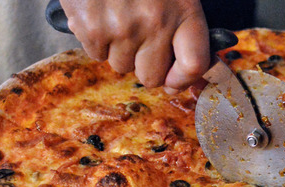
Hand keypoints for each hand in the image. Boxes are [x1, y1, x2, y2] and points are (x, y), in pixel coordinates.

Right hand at [59, 0, 208, 91]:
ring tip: (117, 16)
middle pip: (152, 76)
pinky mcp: (90, 28)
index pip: (194, 65)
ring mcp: (120, 28)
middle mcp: (154, 23)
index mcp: (183, 9)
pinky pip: (95, 54)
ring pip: (121, 66)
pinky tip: (100, 12)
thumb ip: (183, 25)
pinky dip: (96, 38)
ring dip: (119, 49)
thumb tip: (184, 73)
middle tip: (140, 43)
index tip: (175, 79)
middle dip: (146, 65)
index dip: (183, 80)